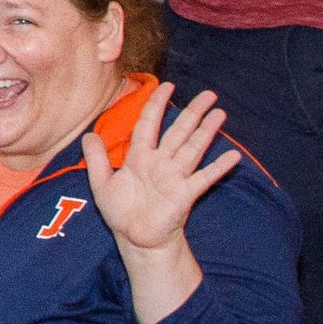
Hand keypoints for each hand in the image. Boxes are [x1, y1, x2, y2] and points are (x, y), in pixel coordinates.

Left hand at [83, 80, 240, 254]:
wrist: (136, 238)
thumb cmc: (121, 211)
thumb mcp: (101, 183)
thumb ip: (96, 159)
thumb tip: (88, 135)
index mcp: (140, 157)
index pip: (149, 124)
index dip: (156, 105)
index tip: (166, 85)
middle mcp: (161, 162)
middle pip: (178, 131)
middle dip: (192, 112)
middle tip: (209, 94)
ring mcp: (175, 177)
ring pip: (193, 148)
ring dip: (207, 131)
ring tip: (220, 113)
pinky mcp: (185, 193)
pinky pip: (204, 177)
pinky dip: (219, 167)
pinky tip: (234, 155)